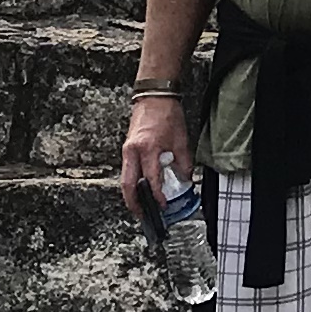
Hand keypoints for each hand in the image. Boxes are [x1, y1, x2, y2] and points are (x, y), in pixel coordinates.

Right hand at [116, 93, 193, 216]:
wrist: (153, 96)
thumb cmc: (167, 114)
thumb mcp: (181, 139)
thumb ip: (184, 162)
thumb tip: (185, 179)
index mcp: (148, 148)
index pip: (151, 179)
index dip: (157, 195)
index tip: (162, 205)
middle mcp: (133, 151)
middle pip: (128, 184)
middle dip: (133, 203)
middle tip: (142, 215)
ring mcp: (128, 150)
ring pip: (124, 179)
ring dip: (131, 194)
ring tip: (140, 207)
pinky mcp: (127, 149)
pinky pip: (127, 170)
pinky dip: (132, 182)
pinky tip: (140, 189)